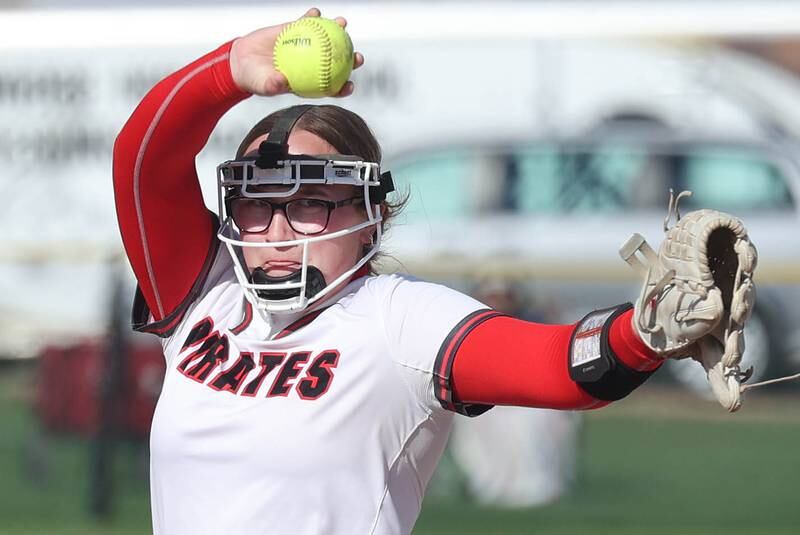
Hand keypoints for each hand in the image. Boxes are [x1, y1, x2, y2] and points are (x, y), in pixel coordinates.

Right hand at [229, 7, 364, 96]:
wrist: (242, 61)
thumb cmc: (255, 78)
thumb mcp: (263, 84)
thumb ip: (272, 85)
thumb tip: (282, 82)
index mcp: (307, 82)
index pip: (329, 87)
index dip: (342, 88)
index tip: (350, 86)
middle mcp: (311, 65)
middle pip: (335, 64)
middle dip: (350, 60)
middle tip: (357, 57)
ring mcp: (306, 48)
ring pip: (326, 40)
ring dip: (336, 31)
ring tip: (342, 23)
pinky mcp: (295, 32)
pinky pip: (306, 23)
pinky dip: (312, 17)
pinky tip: (315, 12)